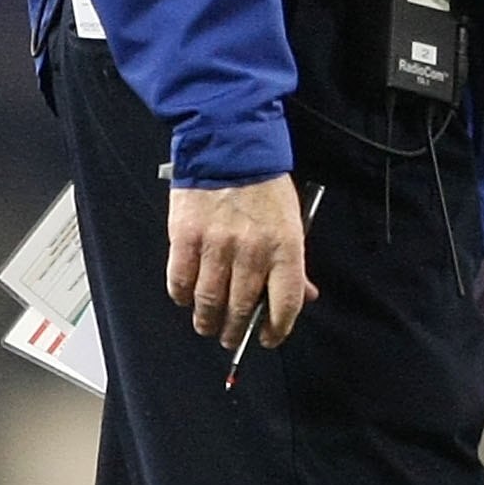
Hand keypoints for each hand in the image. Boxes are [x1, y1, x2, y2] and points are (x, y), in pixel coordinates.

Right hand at [166, 174, 317, 348]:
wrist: (228, 146)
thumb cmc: (264, 186)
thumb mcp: (291, 221)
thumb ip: (294, 263)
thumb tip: (304, 296)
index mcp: (285, 246)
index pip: (285, 303)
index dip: (277, 330)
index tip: (268, 338)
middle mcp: (251, 250)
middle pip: (241, 309)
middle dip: (235, 332)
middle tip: (231, 338)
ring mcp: (216, 245)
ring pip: (208, 302)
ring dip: (207, 321)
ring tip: (208, 325)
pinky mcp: (185, 237)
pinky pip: (180, 281)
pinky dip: (182, 297)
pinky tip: (187, 298)